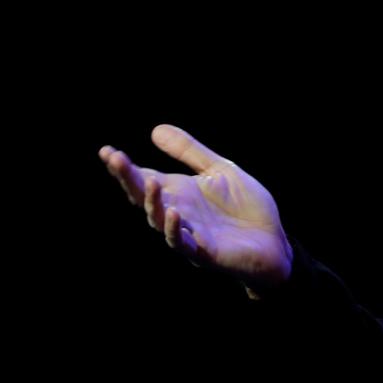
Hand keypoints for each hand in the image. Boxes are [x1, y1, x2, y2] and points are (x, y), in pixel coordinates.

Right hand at [98, 124, 292, 296]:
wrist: (275, 242)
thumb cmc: (247, 208)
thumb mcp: (221, 171)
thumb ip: (190, 153)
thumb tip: (155, 130)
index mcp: (180, 192)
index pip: (145, 178)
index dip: (125, 167)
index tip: (107, 151)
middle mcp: (178, 212)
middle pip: (144, 196)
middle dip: (128, 179)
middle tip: (115, 159)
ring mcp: (189, 233)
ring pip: (159, 220)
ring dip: (152, 202)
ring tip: (149, 182)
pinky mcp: (205, 252)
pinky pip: (183, 243)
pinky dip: (175, 229)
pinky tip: (173, 212)